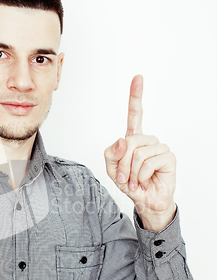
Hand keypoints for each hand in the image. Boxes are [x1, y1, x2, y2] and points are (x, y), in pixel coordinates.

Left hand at [104, 75, 176, 231]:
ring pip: (137, 153)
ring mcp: (159, 147)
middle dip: (122, 164)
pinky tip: (146, 181)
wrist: (146, 201)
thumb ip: (111, 154)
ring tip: (136, 181)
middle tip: (125, 178)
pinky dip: (142, 176)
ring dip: (131, 172)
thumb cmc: (131, 184)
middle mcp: (148, 140)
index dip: (136, 96)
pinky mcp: (168, 157)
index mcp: (134, 139)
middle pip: (128, 142)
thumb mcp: (112, 170)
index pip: (135, 115)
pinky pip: (147, 163)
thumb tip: (123, 139)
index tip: (138, 78)